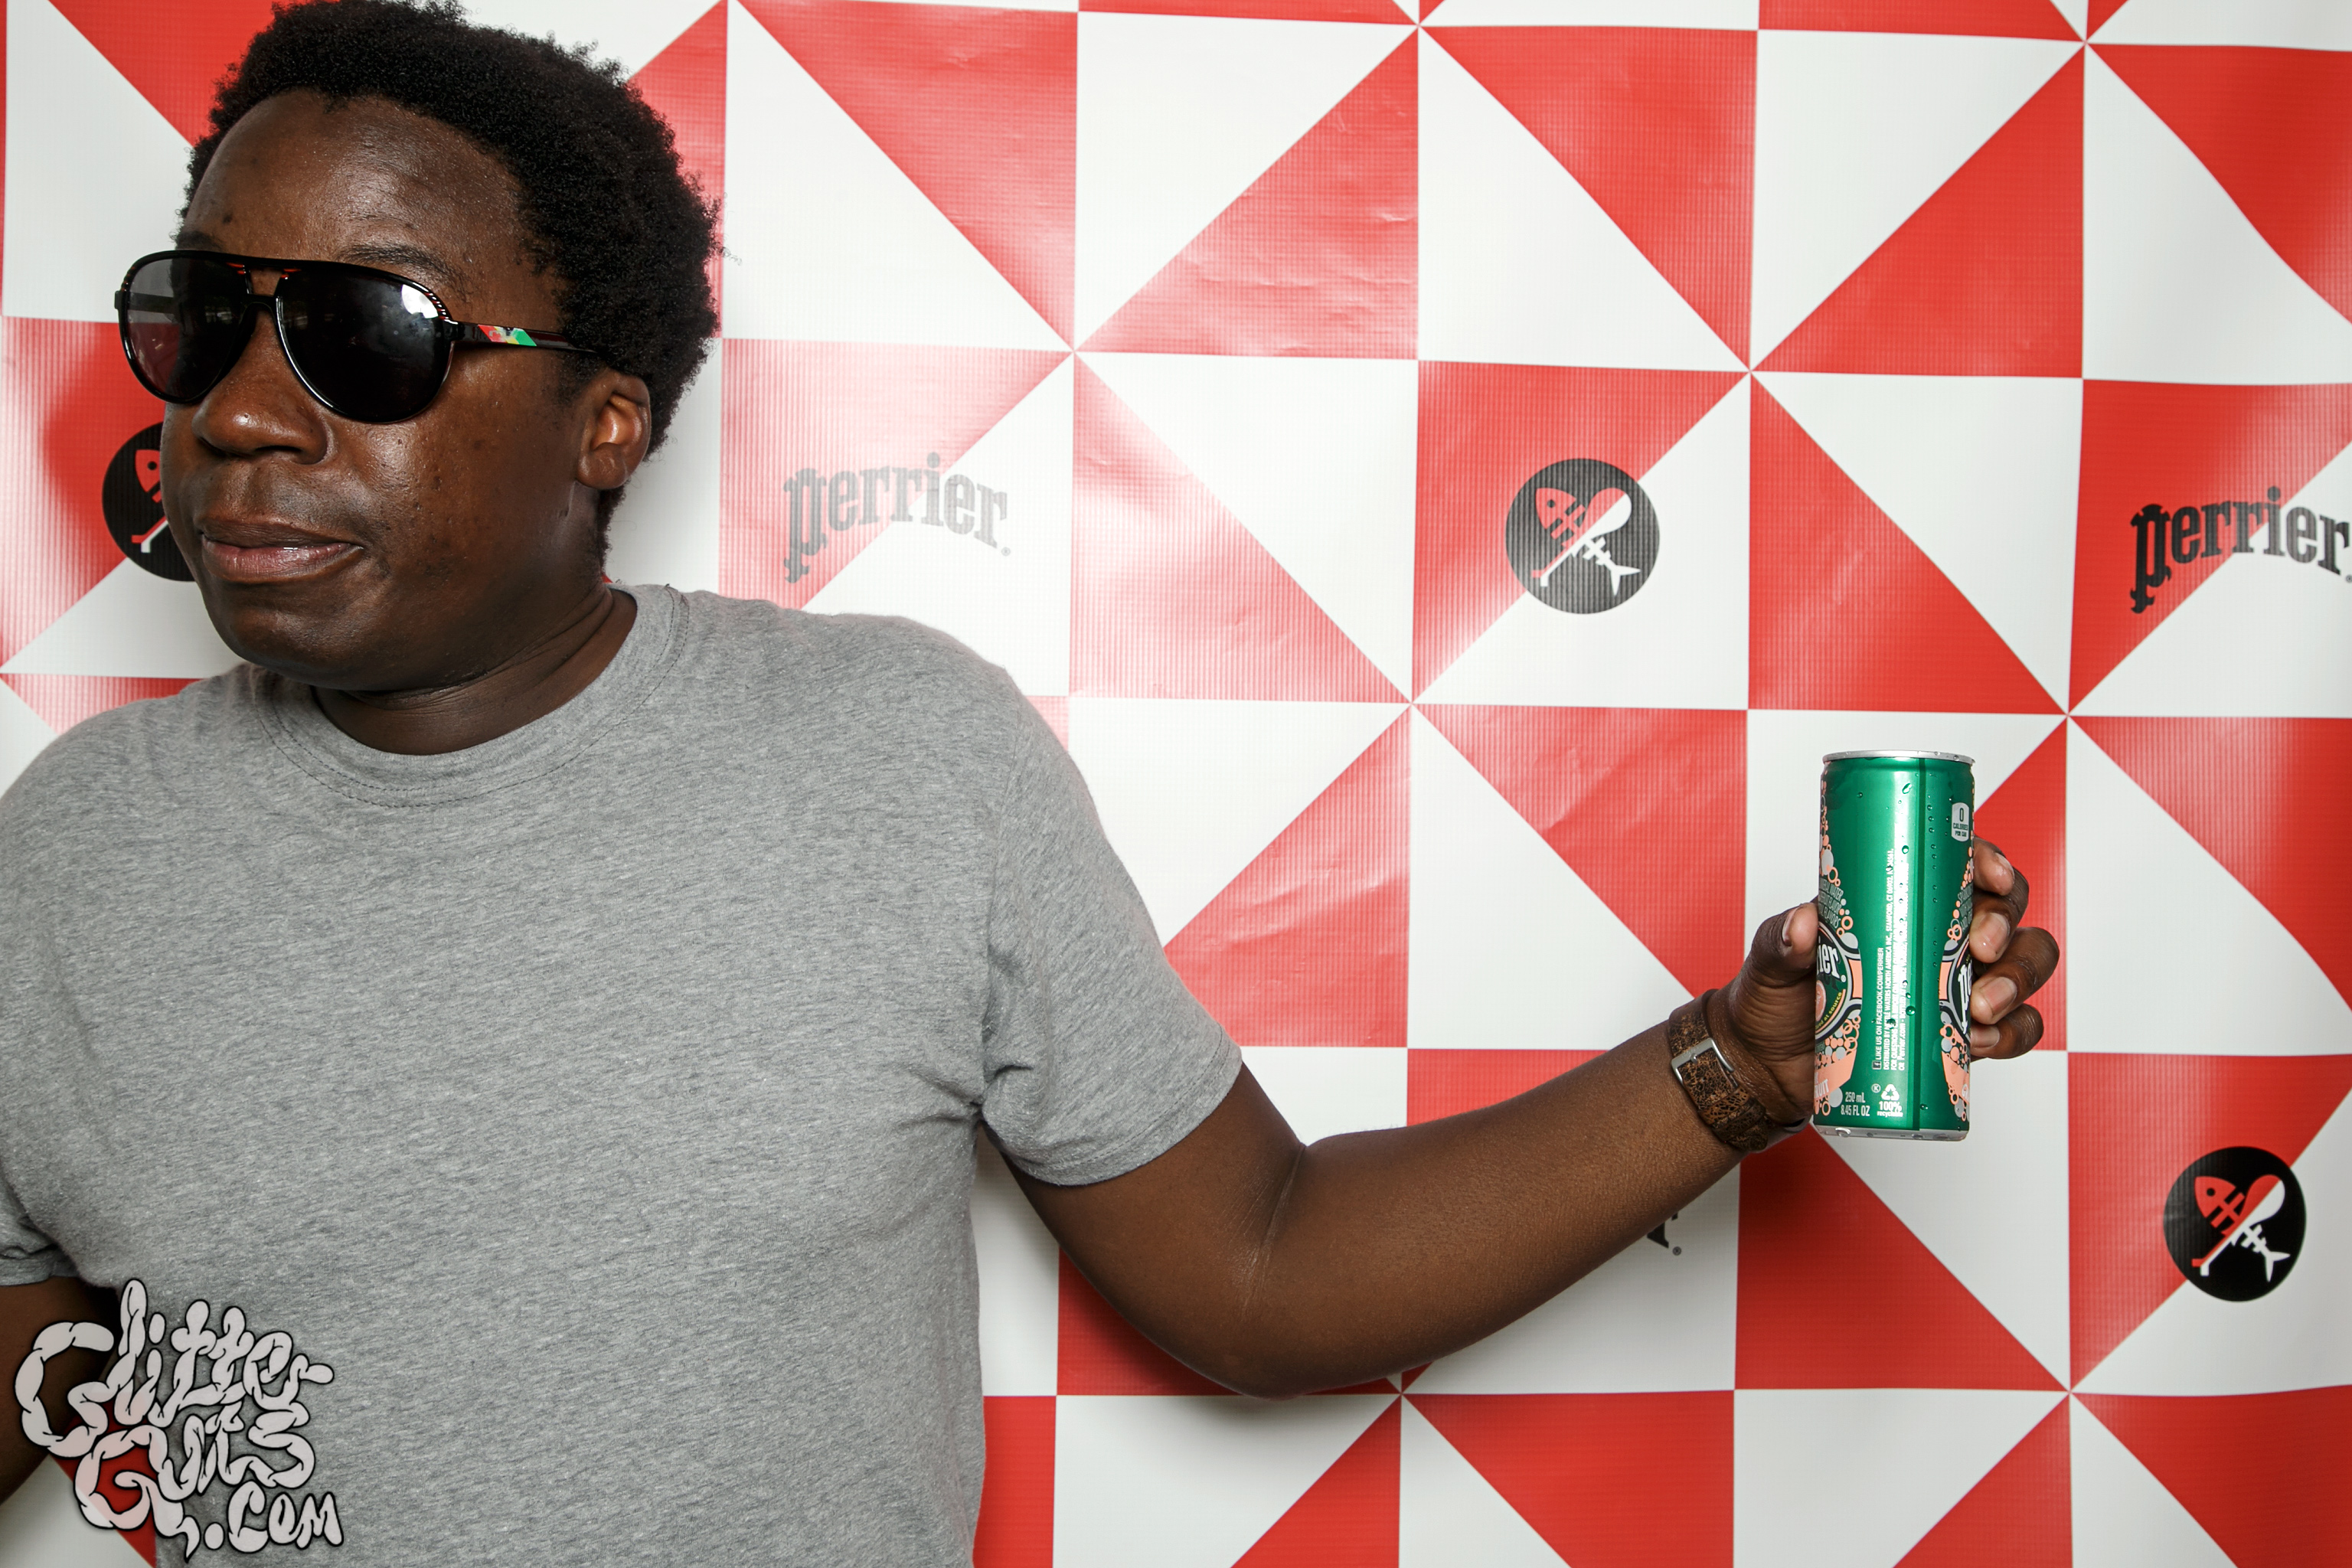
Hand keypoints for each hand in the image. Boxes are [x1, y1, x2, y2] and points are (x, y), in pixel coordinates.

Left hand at [1715, 837, 2058, 1123]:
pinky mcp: (1962, 1033)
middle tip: (1980, 949)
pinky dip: (2010, 1033)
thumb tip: (1803, 923)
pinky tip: (1981, 1041)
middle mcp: (1938, 936)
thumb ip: (1783, 939)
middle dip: (2006, 927)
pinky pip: (2013, 1027)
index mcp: (1899, 901)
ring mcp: (1955, 984)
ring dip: (2017, 981)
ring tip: (1981, 1008)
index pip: (1958, 865)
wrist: (1770, 1066)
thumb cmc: (1775, 998)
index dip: (1988, 861)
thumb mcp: (1771, 959)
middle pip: (2005, 913)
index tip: (1990, 876)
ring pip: (2022, 966)